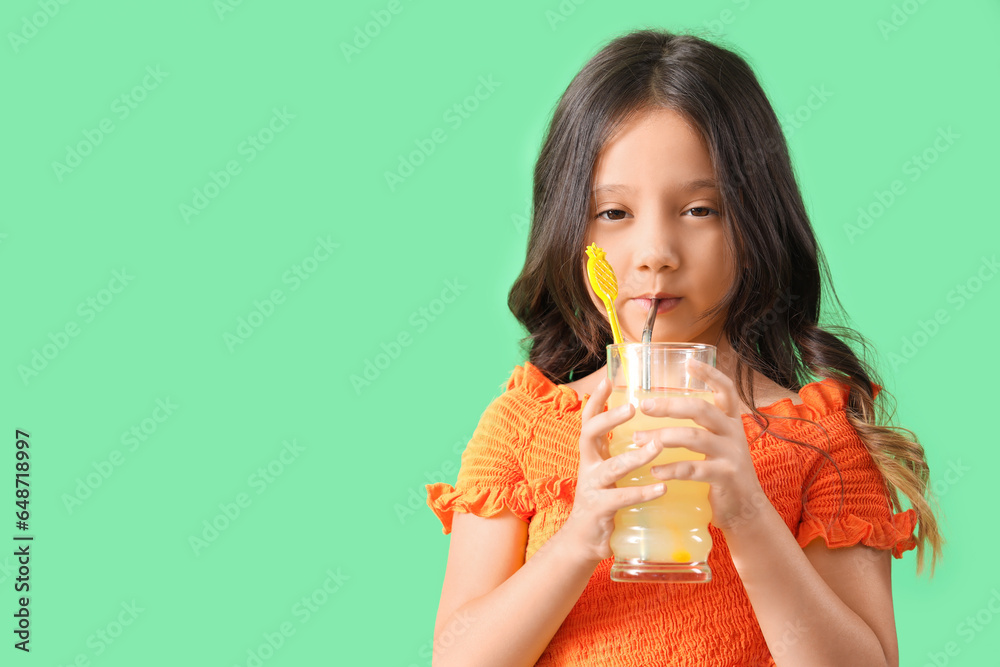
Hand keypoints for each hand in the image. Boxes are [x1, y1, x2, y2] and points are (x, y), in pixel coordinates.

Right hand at [560, 376, 668, 565]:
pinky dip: (641, 492)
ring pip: (610, 468)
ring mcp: (591, 488)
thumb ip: (622, 453)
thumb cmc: (604, 502)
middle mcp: (588, 467)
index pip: (589, 420)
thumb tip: (651, 432)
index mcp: (592, 455)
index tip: (608, 379)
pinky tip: (661, 488)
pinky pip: (620, 499)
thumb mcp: (610, 472)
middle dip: (609, 419)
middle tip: (632, 407)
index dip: (596, 400)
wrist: (583, 542)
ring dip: (634, 457)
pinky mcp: (599, 511)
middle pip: (589, 434)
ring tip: (657, 447)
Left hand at [631, 358, 771, 533]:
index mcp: (730, 421)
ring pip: (694, 437)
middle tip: (644, 406)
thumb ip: (700, 426)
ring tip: (638, 440)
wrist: (746, 509)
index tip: (689, 362)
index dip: (710, 374)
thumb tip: (659, 407)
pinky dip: (671, 469)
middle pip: (701, 409)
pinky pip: (694, 468)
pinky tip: (654, 471)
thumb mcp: (718, 443)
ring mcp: (732, 454)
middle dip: (669, 405)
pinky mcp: (726, 476)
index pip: (726, 389)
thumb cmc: (722, 471)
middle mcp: (733, 433)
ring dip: (662, 437)